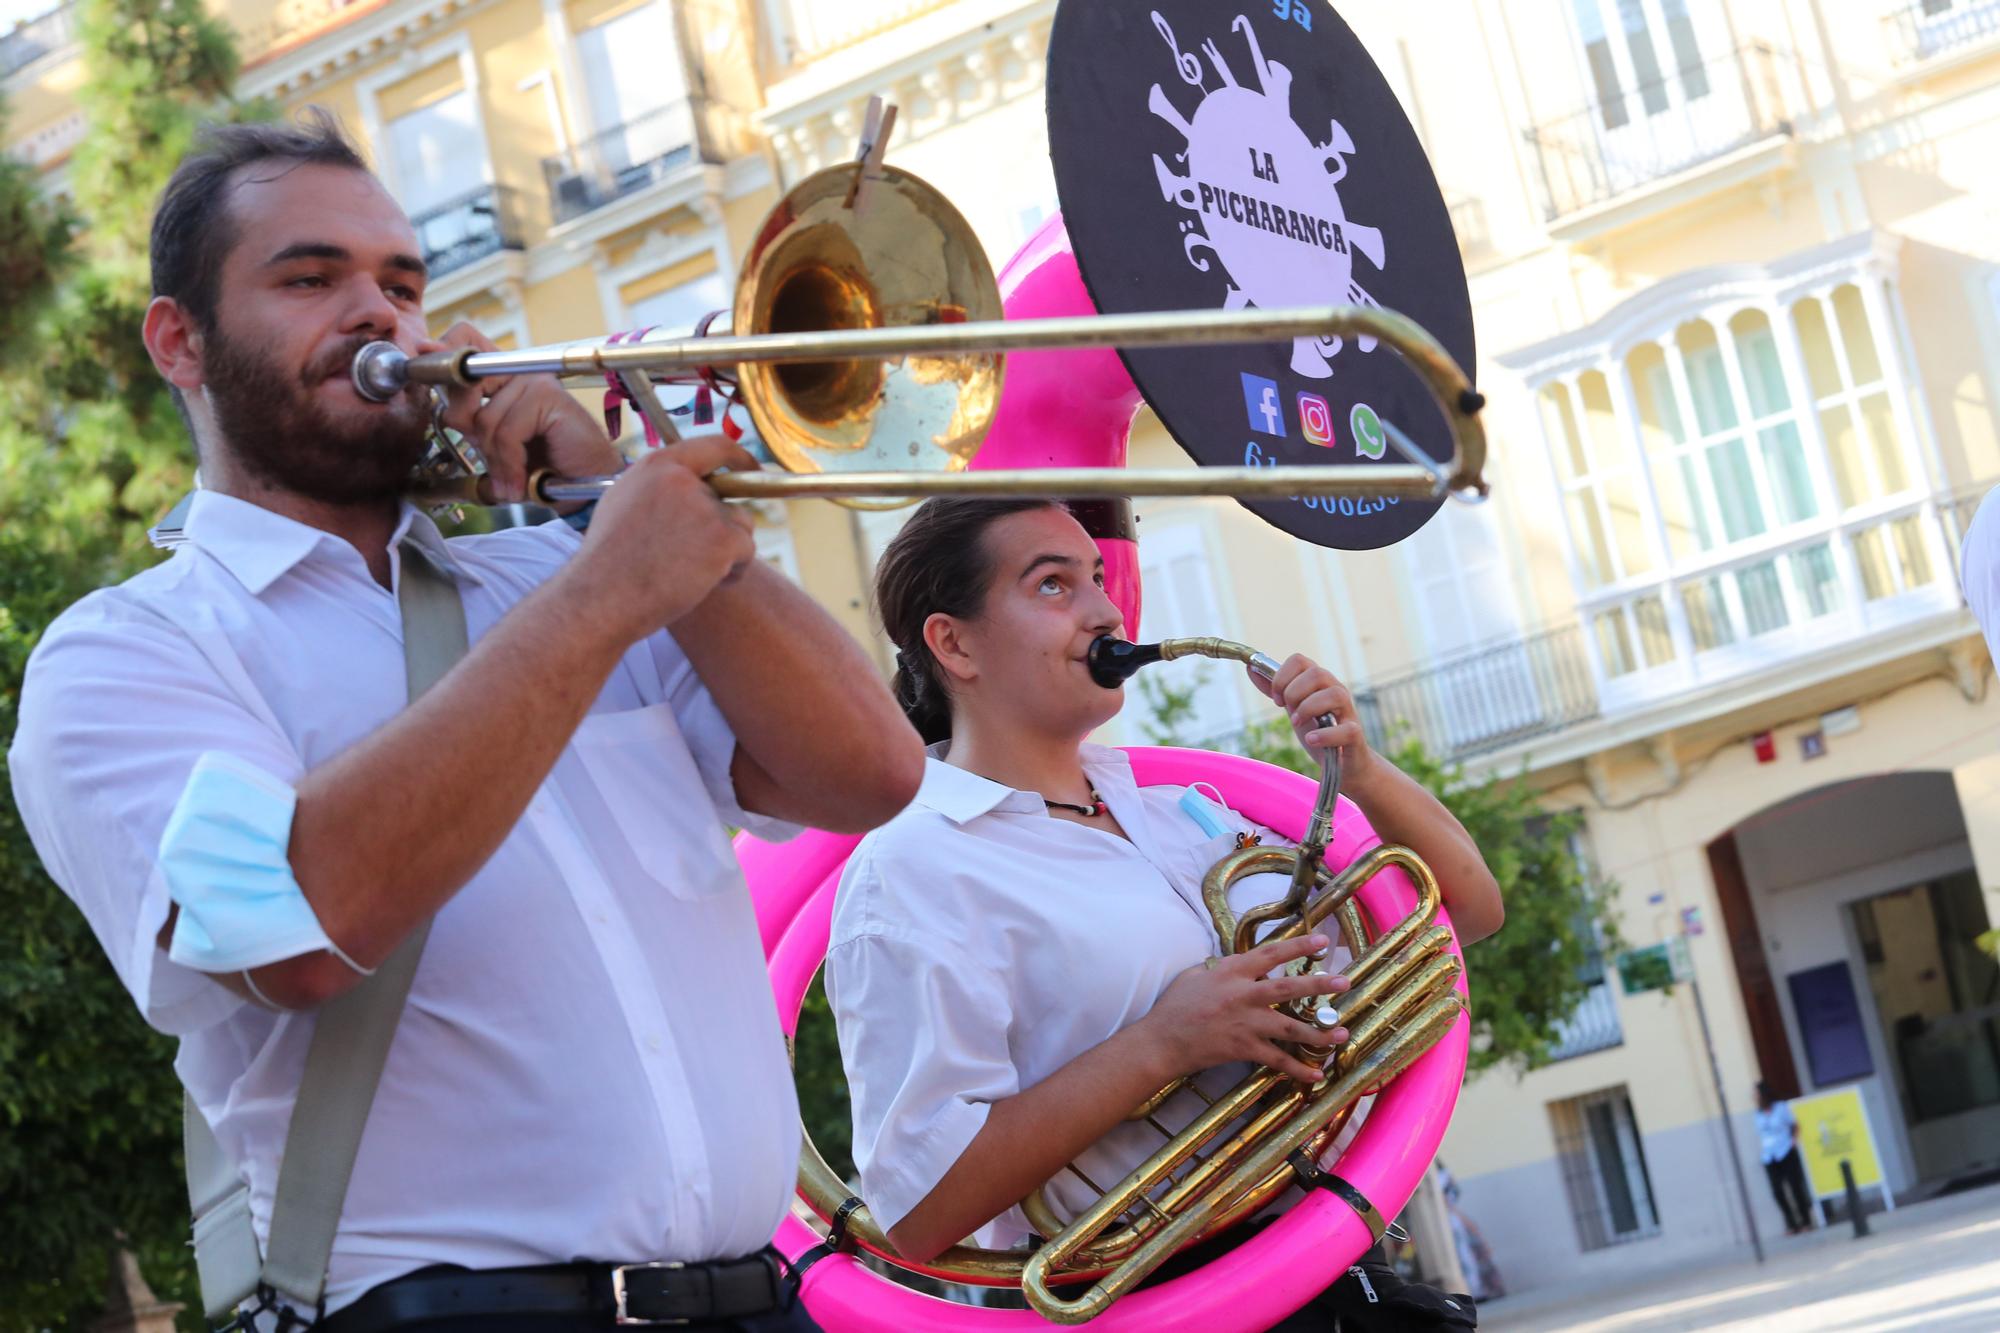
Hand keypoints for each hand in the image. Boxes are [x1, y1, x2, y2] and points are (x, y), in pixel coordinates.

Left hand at [424, 322, 622, 503]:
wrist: (582, 485)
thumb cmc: (540, 463)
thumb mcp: (493, 442)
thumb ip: (470, 420)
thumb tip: (443, 406)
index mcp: (502, 376)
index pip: (465, 338)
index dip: (443, 350)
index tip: (422, 356)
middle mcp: (518, 371)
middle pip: (464, 379)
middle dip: (465, 423)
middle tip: (485, 455)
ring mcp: (535, 382)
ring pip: (485, 420)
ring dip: (495, 460)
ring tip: (509, 479)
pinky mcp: (549, 398)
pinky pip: (507, 432)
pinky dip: (510, 464)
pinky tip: (520, 480)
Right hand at [566, 436, 759, 639]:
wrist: (601, 599)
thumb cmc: (608, 563)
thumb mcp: (623, 502)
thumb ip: (659, 486)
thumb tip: (690, 482)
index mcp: (657, 466)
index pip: (712, 446)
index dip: (738, 457)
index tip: (751, 467)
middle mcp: (682, 480)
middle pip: (728, 499)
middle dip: (718, 529)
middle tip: (688, 557)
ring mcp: (704, 508)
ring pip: (742, 525)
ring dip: (726, 551)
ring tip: (687, 571)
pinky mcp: (722, 538)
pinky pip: (747, 550)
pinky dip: (732, 571)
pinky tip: (699, 583)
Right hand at [1134, 934, 1351, 1085]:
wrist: (1162, 1041)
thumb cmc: (1175, 1004)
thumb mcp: (1196, 974)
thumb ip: (1223, 968)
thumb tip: (1244, 965)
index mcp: (1232, 971)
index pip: (1271, 954)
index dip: (1299, 946)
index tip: (1323, 941)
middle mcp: (1243, 995)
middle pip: (1289, 988)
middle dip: (1320, 985)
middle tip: (1346, 982)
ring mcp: (1246, 1024)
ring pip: (1291, 1027)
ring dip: (1320, 1031)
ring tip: (1343, 1033)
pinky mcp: (1244, 1049)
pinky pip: (1278, 1060)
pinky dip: (1298, 1069)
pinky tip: (1316, 1075)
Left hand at [1253, 654, 1377, 796]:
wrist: (1341, 763)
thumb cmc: (1318, 730)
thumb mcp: (1293, 706)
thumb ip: (1275, 688)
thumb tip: (1251, 668)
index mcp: (1319, 682)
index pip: (1299, 660)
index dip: (1281, 676)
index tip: (1276, 699)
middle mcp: (1336, 690)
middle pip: (1316, 673)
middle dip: (1293, 692)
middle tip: (1288, 712)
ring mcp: (1348, 712)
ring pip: (1334, 695)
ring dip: (1308, 709)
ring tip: (1297, 724)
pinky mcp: (1354, 735)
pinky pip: (1347, 729)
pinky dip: (1325, 735)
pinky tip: (1311, 739)